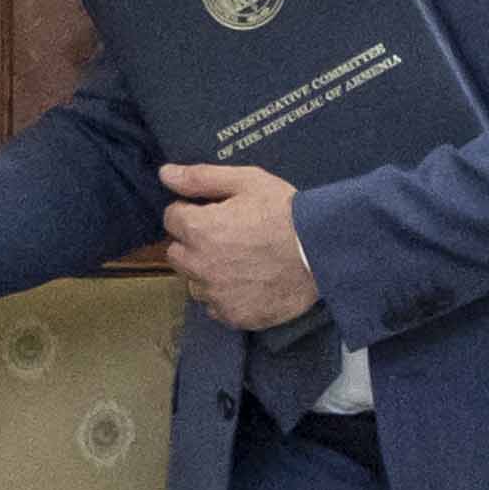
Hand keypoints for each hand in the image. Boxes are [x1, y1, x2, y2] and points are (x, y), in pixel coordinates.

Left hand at [158, 163, 318, 332]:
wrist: (323, 253)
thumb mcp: (247, 182)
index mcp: (198, 230)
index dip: (192, 212)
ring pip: (193, 281)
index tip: (214, 212)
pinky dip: (223, 296)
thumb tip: (165, 174)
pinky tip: (246, 283)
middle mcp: (199, 266)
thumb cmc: (286, 212)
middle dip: (193, 242)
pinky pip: (213, 306)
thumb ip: (201, 178)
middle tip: (225, 236)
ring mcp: (215, 295)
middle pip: (176, 252)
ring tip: (237, 262)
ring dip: (205, 271)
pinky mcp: (232, 316)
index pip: (171, 218)